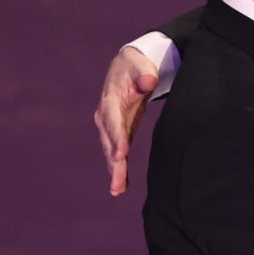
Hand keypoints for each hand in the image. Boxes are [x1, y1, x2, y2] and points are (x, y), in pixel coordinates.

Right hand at [93, 46, 158, 195]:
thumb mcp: (139, 64)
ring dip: (115, 171)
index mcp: (110, 100)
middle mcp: (105, 116)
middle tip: (117, 183)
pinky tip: (121, 187)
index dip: (117, 137)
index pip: (113, 121)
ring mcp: (110, 127)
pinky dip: (119, 168)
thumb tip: (148, 81)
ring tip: (118, 190)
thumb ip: (144, 73)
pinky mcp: (119, 133)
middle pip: (110, 142)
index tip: (121, 154)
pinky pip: (118, 153)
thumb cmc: (135, 65)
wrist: (127, 68)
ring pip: (112, 151)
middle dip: (114, 163)